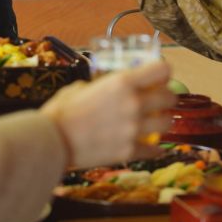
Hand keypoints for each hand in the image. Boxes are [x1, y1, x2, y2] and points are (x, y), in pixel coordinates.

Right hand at [41, 60, 174, 167]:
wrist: (52, 140)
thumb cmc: (60, 111)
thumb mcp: (80, 86)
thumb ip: (100, 87)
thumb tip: (102, 89)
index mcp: (122, 83)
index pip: (162, 70)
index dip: (163, 72)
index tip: (159, 76)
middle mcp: (133, 104)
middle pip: (170, 97)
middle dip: (166, 98)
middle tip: (157, 100)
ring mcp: (134, 129)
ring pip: (167, 123)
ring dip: (162, 121)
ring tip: (153, 122)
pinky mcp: (129, 151)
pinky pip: (154, 149)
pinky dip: (153, 148)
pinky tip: (150, 146)